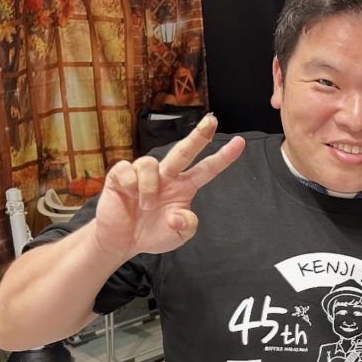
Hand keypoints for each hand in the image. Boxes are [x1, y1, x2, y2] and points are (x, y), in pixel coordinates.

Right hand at [94, 114, 244, 258]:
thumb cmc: (153, 233)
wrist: (122, 240)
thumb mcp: (178, 236)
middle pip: (184, 151)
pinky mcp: (121, 175)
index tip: (240, 143)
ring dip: (149, 188)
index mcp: (184, 187)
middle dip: (199, 135)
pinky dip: (131, 186)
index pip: (206, 169)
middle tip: (213, 120)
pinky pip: (128, 169)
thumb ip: (187, 226)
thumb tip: (178, 217)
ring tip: (146, 206)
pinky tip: (129, 196)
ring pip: (150, 163)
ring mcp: (144, 174)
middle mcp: (167, 176)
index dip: (223, 157)